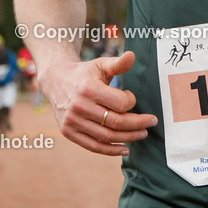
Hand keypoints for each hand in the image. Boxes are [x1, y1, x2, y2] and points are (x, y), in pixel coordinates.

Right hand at [38, 51, 156, 155]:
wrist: (56, 80)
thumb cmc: (85, 73)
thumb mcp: (101, 64)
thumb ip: (118, 63)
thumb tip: (132, 56)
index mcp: (89, 89)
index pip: (120, 103)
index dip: (131, 102)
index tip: (131, 97)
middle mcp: (79, 107)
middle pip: (116, 122)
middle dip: (138, 124)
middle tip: (151, 122)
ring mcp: (73, 121)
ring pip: (107, 136)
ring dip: (128, 138)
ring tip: (142, 134)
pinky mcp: (68, 132)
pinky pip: (93, 146)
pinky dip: (111, 151)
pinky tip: (125, 149)